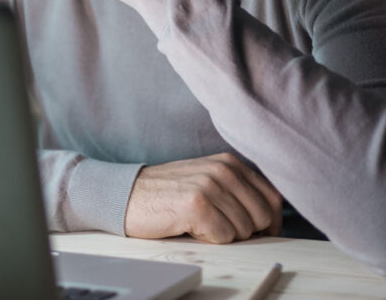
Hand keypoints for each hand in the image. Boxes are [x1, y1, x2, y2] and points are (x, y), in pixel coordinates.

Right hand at [124, 152, 282, 243]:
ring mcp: (210, 185)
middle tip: (217, 225)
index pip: (273, 198)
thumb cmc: (169, 193)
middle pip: (264, 217)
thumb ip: (239, 190)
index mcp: (229, 162)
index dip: (269, 222)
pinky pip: (224, 237)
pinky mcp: (197, 205)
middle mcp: (222, 169)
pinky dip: (209, 239)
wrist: (128, 195)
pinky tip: (190, 226)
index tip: (253, 230)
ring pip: (244, 230)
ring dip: (224, 234)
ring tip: (199, 222)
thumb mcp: (208, 180)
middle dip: (246, 230)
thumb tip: (273, 219)